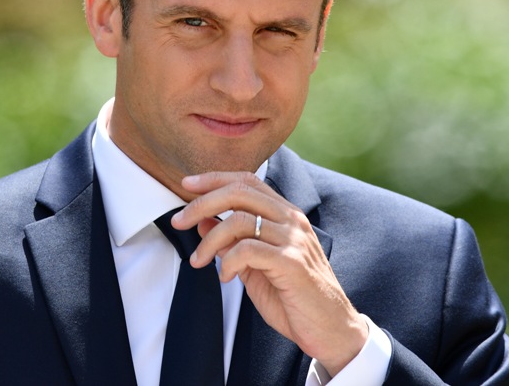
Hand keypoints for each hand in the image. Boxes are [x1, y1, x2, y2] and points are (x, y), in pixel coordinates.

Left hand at [171, 171, 367, 376]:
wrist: (330, 329)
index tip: (186, 185)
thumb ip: (234, 242)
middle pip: (239, 192)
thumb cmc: (294, 298)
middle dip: (202, 204)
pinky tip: (225, 277)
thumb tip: (204, 220)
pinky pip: (248, 249)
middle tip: (179, 222)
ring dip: (210, 240)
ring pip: (240, 220)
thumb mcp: (255, 266)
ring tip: (199, 261)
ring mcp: (294, 239)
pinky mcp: (292, 262)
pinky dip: (228, 261)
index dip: (214, 179)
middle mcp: (292, 220)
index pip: (247, 180)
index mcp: (285, 215)